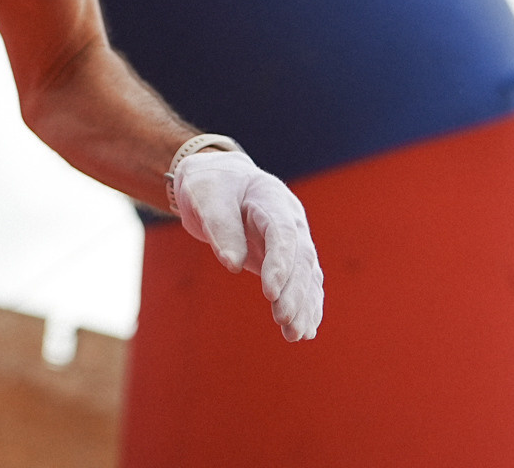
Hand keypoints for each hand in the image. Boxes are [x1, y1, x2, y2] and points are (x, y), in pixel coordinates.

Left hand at [173, 149, 323, 340]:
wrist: (218, 179)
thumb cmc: (211, 184)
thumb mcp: (206, 196)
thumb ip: (220, 226)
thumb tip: (234, 264)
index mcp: (272, 199)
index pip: (283, 234)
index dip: (280, 264)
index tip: (270, 293)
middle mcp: (291, 220)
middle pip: (301, 258)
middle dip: (295, 292)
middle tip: (284, 322)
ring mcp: (293, 240)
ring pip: (307, 274)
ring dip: (304, 305)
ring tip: (295, 335)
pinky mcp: (287, 258)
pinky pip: (304, 282)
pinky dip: (306, 306)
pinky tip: (305, 330)